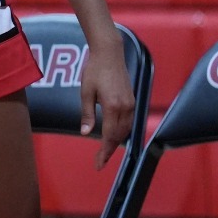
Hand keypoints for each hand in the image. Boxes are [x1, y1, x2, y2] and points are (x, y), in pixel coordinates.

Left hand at [80, 36, 137, 168]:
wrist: (110, 54)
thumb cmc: (94, 70)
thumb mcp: (85, 92)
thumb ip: (87, 114)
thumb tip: (85, 133)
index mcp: (113, 106)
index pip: (109, 136)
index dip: (104, 152)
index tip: (99, 164)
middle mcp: (126, 107)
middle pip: (119, 136)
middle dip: (109, 150)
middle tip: (100, 162)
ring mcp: (131, 104)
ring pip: (126, 130)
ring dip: (116, 142)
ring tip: (105, 152)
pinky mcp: (132, 101)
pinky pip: (129, 122)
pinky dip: (122, 132)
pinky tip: (114, 135)